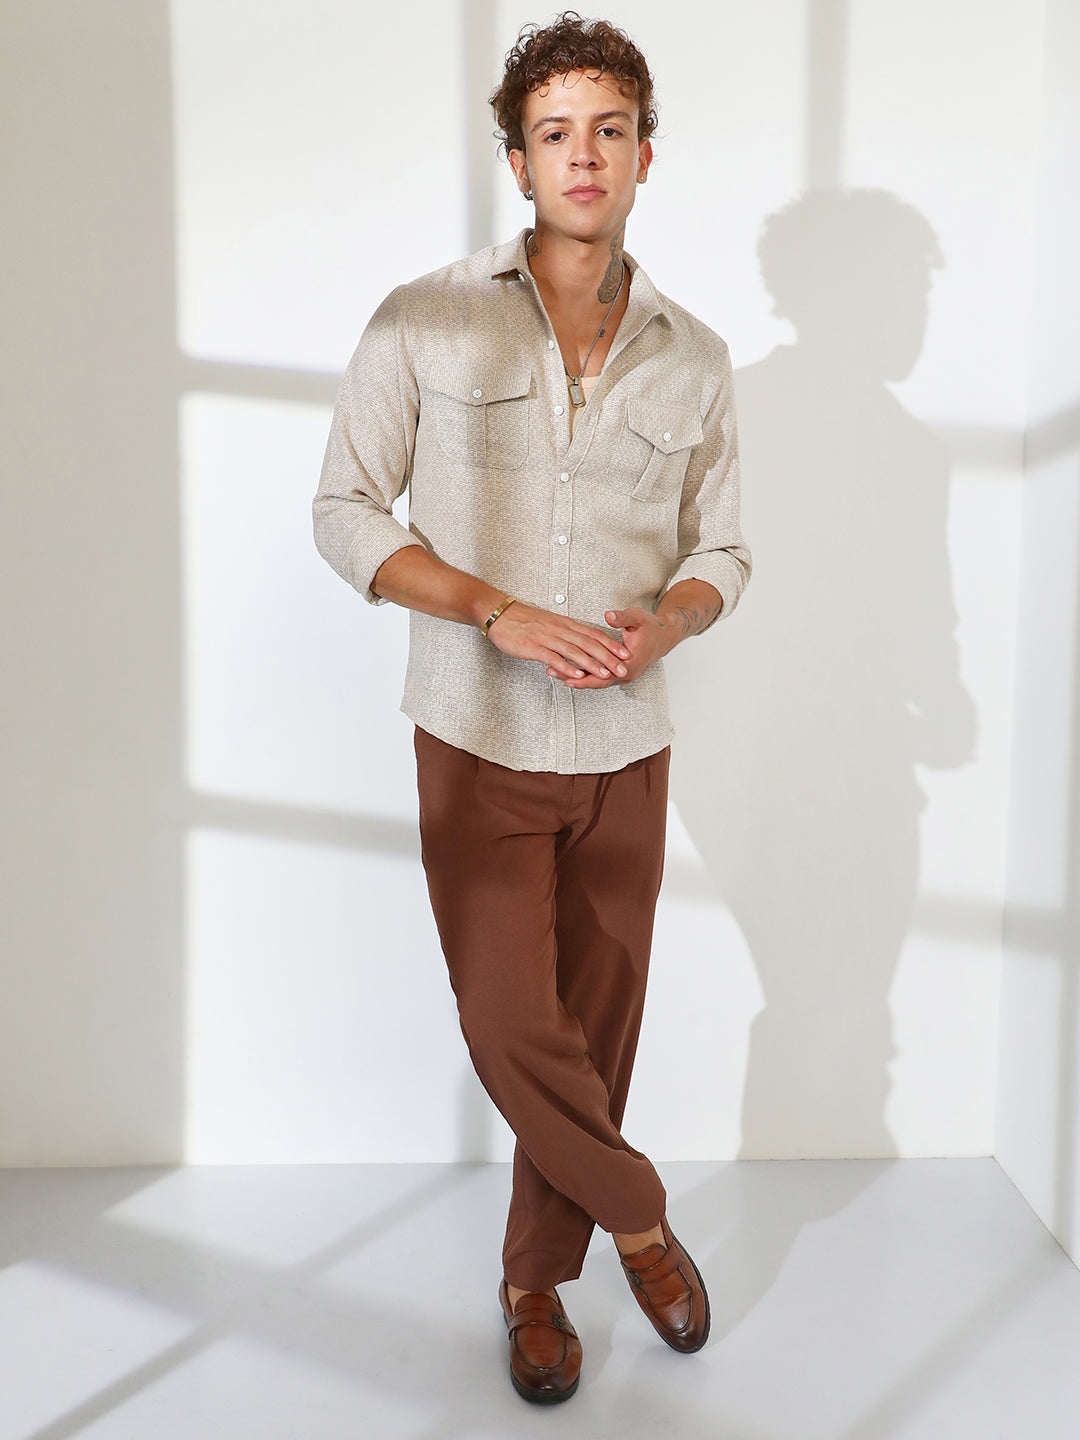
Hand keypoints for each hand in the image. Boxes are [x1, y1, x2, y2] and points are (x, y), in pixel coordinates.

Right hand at [487, 600, 630, 681]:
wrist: (499, 613)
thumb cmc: (522, 620)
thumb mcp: (549, 623)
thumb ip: (564, 633)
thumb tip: (578, 644)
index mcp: (565, 624)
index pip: (593, 634)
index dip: (611, 645)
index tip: (625, 654)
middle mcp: (559, 629)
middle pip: (589, 643)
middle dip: (608, 657)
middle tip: (623, 668)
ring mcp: (547, 638)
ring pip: (574, 651)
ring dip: (592, 663)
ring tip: (606, 674)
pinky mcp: (534, 647)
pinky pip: (554, 658)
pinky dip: (567, 667)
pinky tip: (577, 675)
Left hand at [546, 606, 671, 687]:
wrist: (664, 636)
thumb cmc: (651, 627)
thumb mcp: (637, 618)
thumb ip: (622, 618)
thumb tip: (609, 615)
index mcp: (629, 664)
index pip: (602, 676)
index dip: (583, 676)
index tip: (565, 675)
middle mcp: (625, 674)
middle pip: (595, 682)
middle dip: (572, 678)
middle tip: (551, 672)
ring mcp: (622, 675)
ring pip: (596, 681)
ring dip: (576, 677)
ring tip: (553, 671)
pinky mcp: (619, 673)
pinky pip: (599, 677)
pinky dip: (584, 674)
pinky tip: (569, 669)